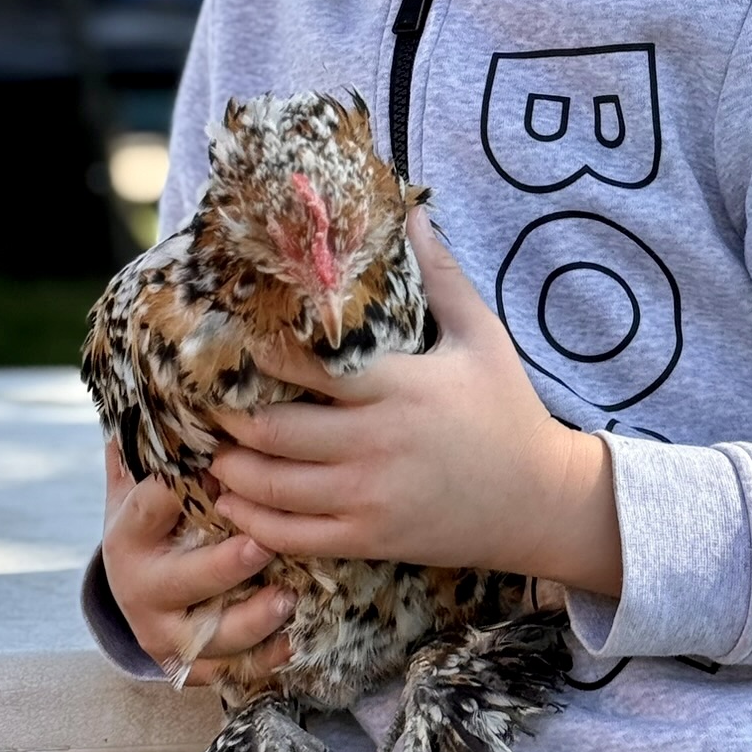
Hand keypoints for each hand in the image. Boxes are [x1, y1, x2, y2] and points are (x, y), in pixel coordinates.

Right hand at [101, 439, 297, 686]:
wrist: (141, 587)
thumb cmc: (158, 519)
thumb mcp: (142, 481)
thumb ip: (153, 441)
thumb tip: (163, 380)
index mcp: (128, 535)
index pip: (145, 511)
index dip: (172, 493)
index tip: (209, 471)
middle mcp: (140, 589)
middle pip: (179, 581)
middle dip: (221, 566)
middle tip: (261, 545)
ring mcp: (165, 632)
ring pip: (207, 636)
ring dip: (249, 621)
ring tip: (288, 599)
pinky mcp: (191, 666)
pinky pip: (229, 672)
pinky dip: (263, 661)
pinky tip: (294, 643)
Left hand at [208, 209, 622, 593]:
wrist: (542, 502)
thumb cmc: (508, 411)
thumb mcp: (482, 338)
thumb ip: (442, 277)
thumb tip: (412, 212)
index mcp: (400, 387)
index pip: (308, 367)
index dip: (260, 356)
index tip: (236, 343)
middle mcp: (377, 443)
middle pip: (273, 430)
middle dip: (229, 417)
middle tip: (209, 402)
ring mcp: (370, 497)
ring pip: (272, 486)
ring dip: (231, 468)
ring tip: (213, 449)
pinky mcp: (370, 539)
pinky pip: (294, 536)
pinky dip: (253, 522)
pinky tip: (233, 504)